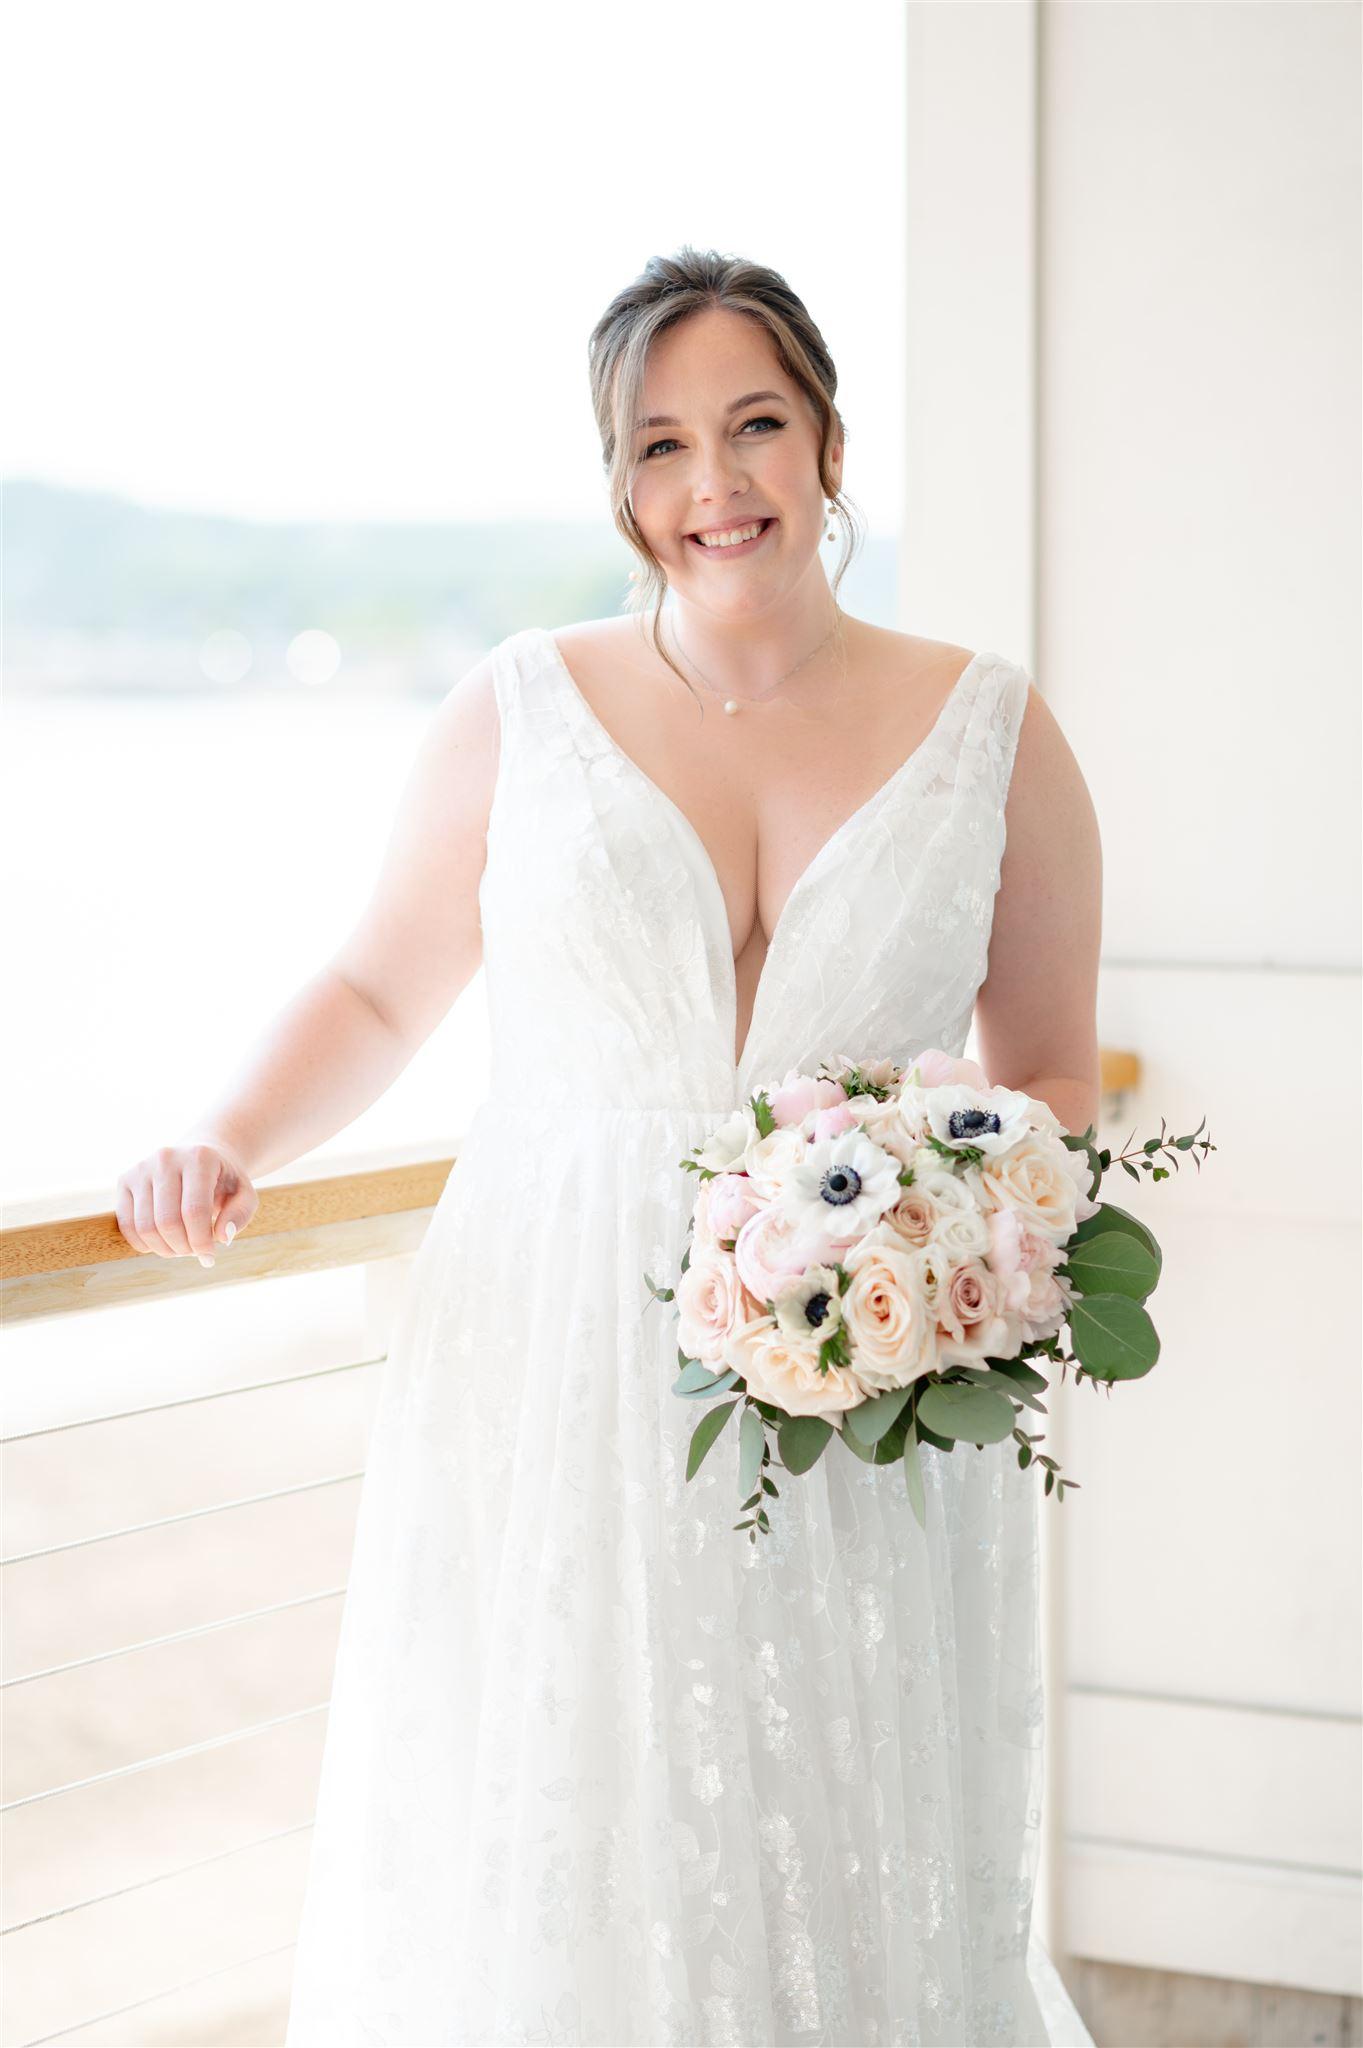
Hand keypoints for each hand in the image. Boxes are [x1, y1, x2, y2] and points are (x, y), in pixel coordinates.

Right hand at [113, 1140, 258, 1264]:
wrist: (199, 1156)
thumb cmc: (223, 1180)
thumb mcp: (244, 1194)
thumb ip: (240, 1214)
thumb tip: (221, 1237)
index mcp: (199, 1158)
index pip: (194, 1210)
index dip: (201, 1241)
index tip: (209, 1257)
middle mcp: (166, 1158)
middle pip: (167, 1221)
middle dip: (183, 1247)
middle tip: (195, 1252)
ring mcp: (141, 1168)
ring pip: (145, 1226)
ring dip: (164, 1249)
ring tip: (181, 1248)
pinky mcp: (124, 1180)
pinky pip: (127, 1224)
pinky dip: (144, 1243)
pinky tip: (162, 1243)